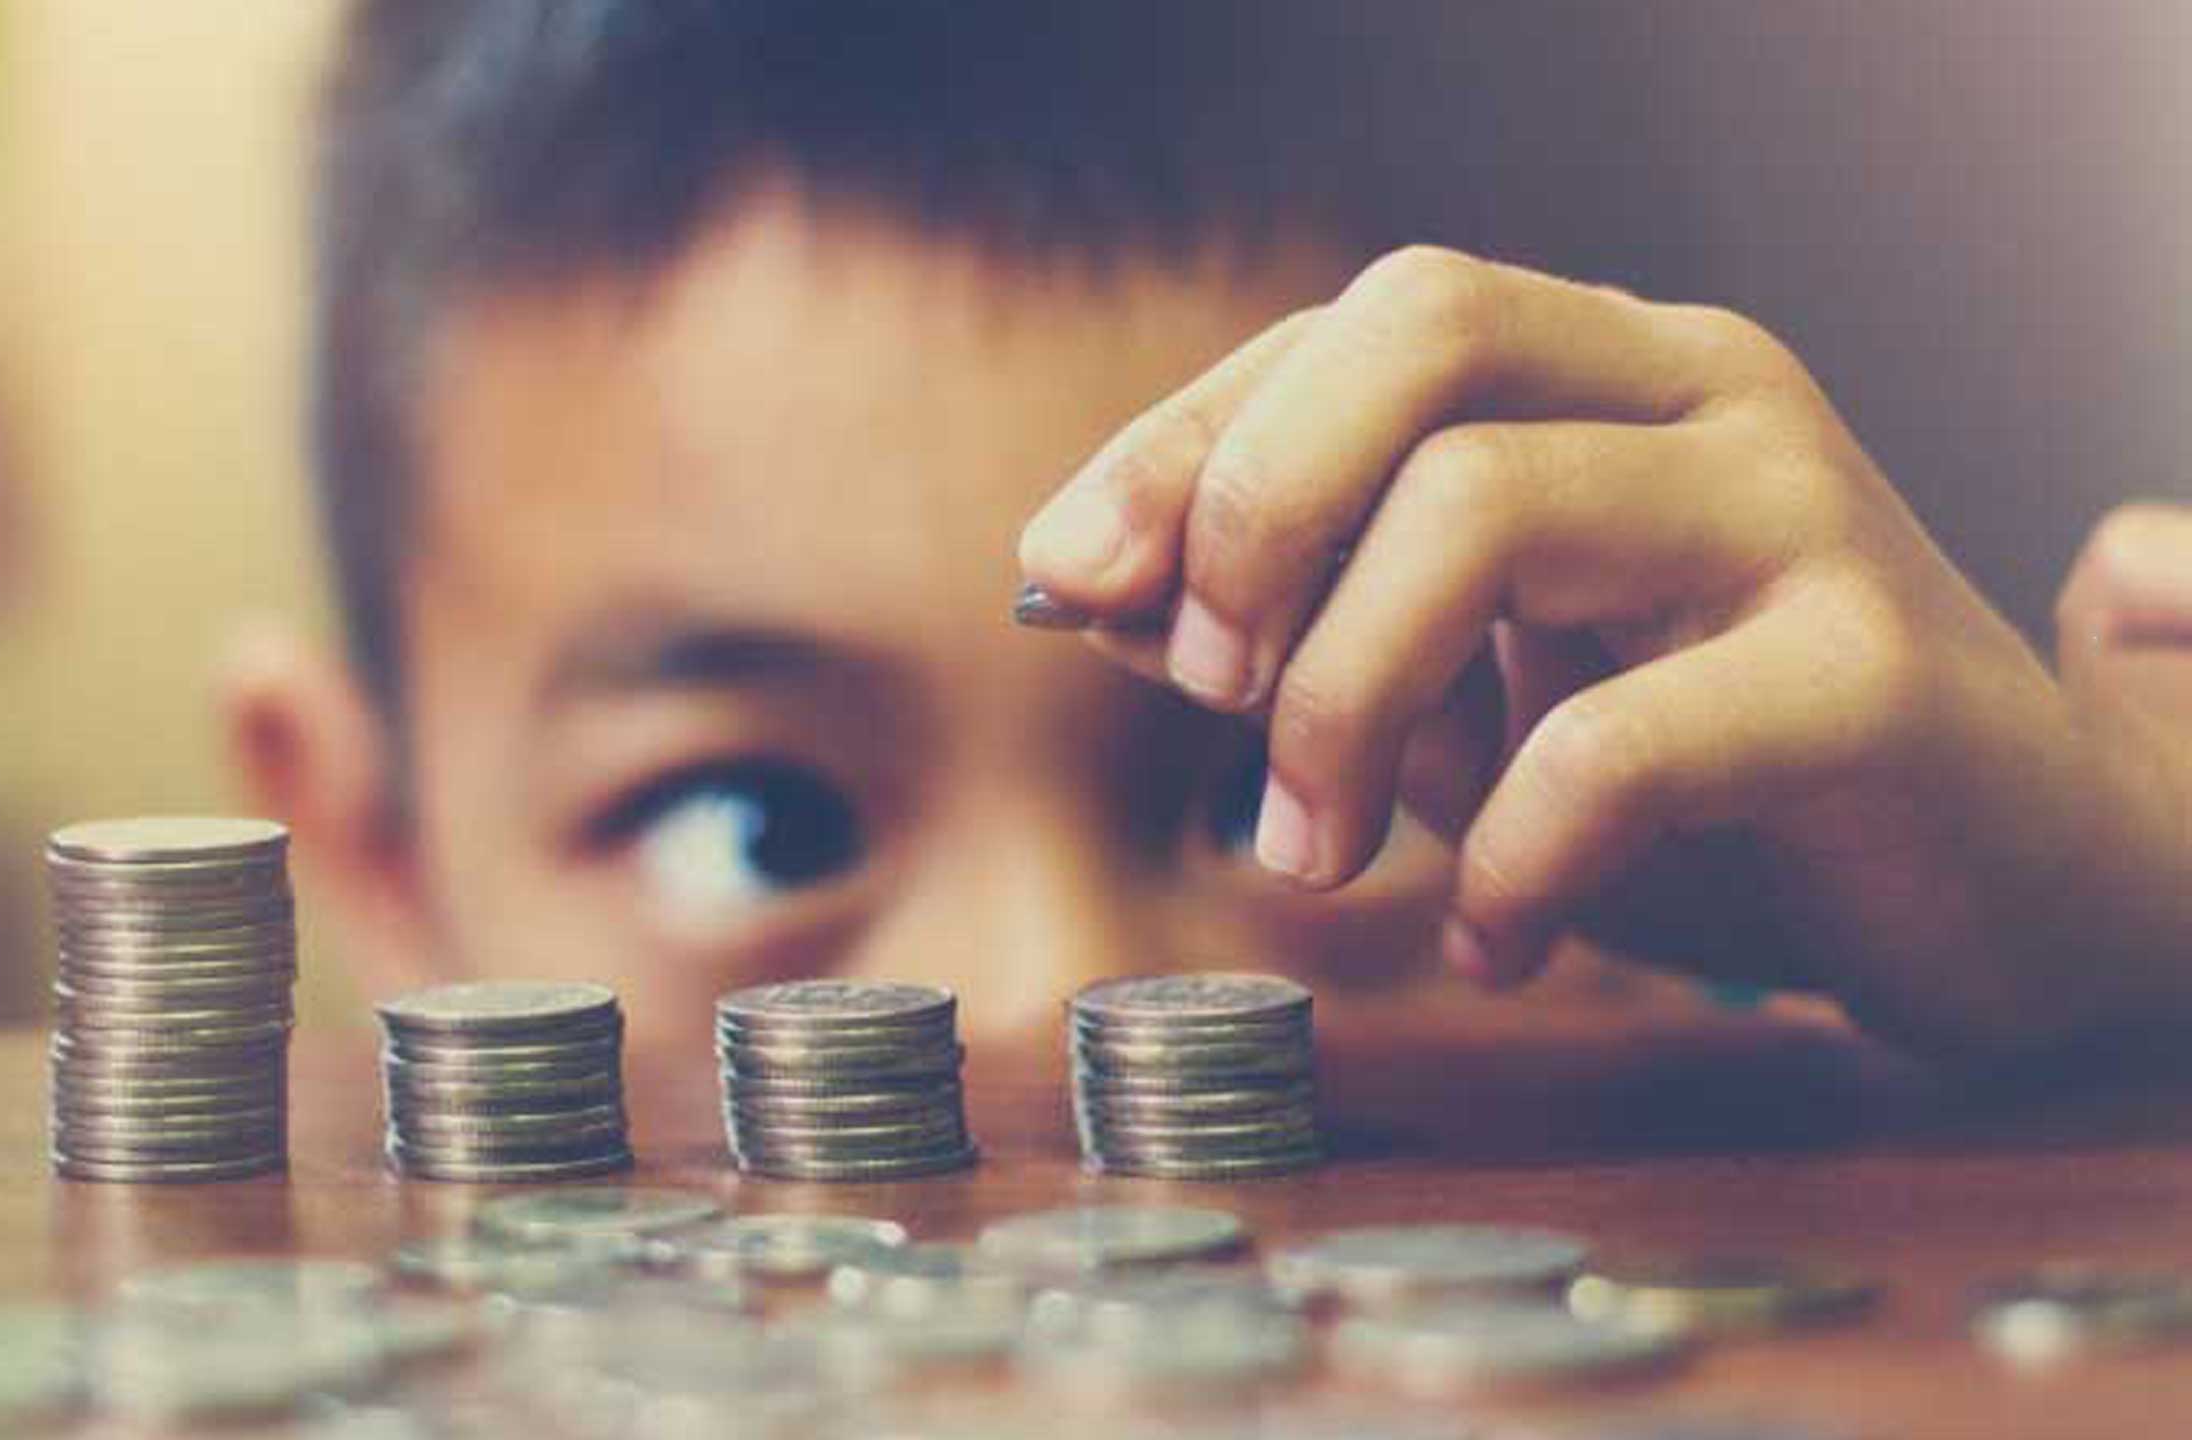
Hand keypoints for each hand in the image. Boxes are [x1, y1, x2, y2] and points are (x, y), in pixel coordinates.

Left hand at [1017, 246, 2191, 1055]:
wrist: (2017, 881)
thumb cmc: (1716, 779)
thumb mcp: (1475, 690)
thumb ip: (1300, 625)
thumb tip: (1091, 593)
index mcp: (1608, 368)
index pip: (1362, 323)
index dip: (1189, 439)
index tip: (1066, 577)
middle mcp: (1706, 393)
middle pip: (1424, 329)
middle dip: (1257, 507)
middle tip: (1210, 697)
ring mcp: (1800, 514)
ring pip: (1490, 506)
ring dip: (1341, 699)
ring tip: (1315, 853)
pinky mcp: (1873, 675)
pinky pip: (1621, 739)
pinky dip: (1505, 857)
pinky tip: (1494, 938)